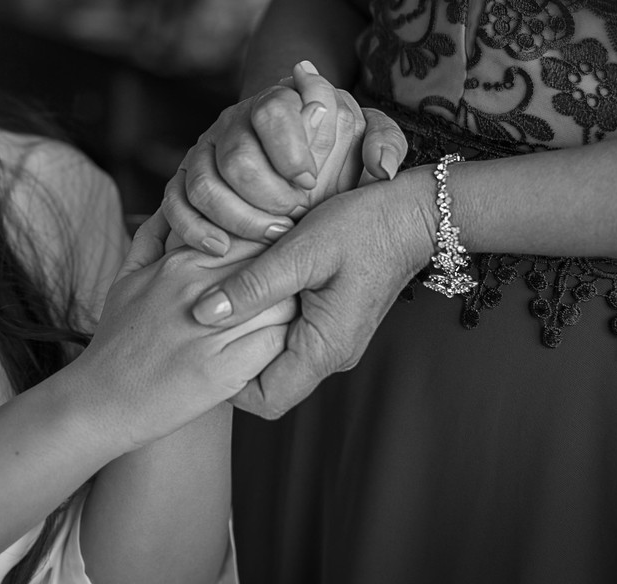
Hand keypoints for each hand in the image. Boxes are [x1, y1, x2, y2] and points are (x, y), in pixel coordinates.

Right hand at [75, 211, 295, 446]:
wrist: (99, 401)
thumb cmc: (116, 341)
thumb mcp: (126, 280)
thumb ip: (150, 239)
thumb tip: (171, 205)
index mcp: (178, 263)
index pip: (249, 235)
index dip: (272, 249)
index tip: (278, 266)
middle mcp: (196, 288)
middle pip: (273, 265)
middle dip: (289, 279)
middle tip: (294, 295)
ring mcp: (211, 328)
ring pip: (283, 303)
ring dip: (290, 315)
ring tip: (284, 327)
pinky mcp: (222, 369)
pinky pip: (276, 345)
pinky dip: (282, 349)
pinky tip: (272, 355)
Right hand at [163, 62, 407, 252]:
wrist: (293, 157)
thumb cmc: (335, 149)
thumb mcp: (366, 137)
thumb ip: (384, 142)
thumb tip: (381, 167)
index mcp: (275, 100)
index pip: (272, 110)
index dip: (290, 149)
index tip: (311, 181)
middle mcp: (232, 122)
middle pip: (235, 155)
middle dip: (266, 193)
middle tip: (294, 217)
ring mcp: (204, 152)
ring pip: (202, 182)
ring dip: (236, 216)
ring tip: (271, 237)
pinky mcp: (183, 182)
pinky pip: (175, 203)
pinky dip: (193, 228)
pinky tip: (221, 249)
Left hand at [188, 172, 436, 418]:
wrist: (415, 215)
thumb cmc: (364, 228)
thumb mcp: (301, 251)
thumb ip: (252, 286)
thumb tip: (201, 314)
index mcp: (325, 349)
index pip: (266, 401)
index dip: (228, 385)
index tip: (202, 349)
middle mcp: (332, 356)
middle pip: (269, 384)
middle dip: (233, 361)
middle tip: (204, 325)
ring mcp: (334, 341)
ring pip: (279, 360)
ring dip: (249, 338)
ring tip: (224, 304)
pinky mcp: (334, 324)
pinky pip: (292, 338)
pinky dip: (266, 322)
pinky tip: (251, 292)